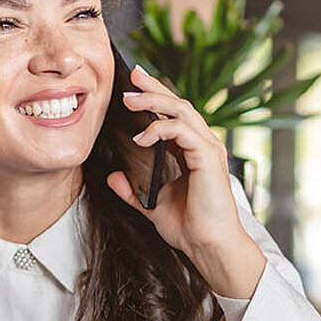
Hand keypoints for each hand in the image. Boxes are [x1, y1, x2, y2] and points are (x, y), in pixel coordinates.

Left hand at [106, 66, 267, 298]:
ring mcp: (208, 149)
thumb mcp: (152, 205)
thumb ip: (133, 190)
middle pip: (178, 104)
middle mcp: (202, 145)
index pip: (173, 115)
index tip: (133, 84)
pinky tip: (142, 137)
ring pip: (181, 111)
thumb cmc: (189, 226)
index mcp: (191, 151)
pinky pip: (182, 132)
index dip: (155, 97)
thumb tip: (113, 177)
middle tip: (132, 75)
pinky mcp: (208, 158)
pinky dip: (160, 130)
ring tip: (130, 99)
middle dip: (154, 88)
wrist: (207, 245)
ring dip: (154, 102)